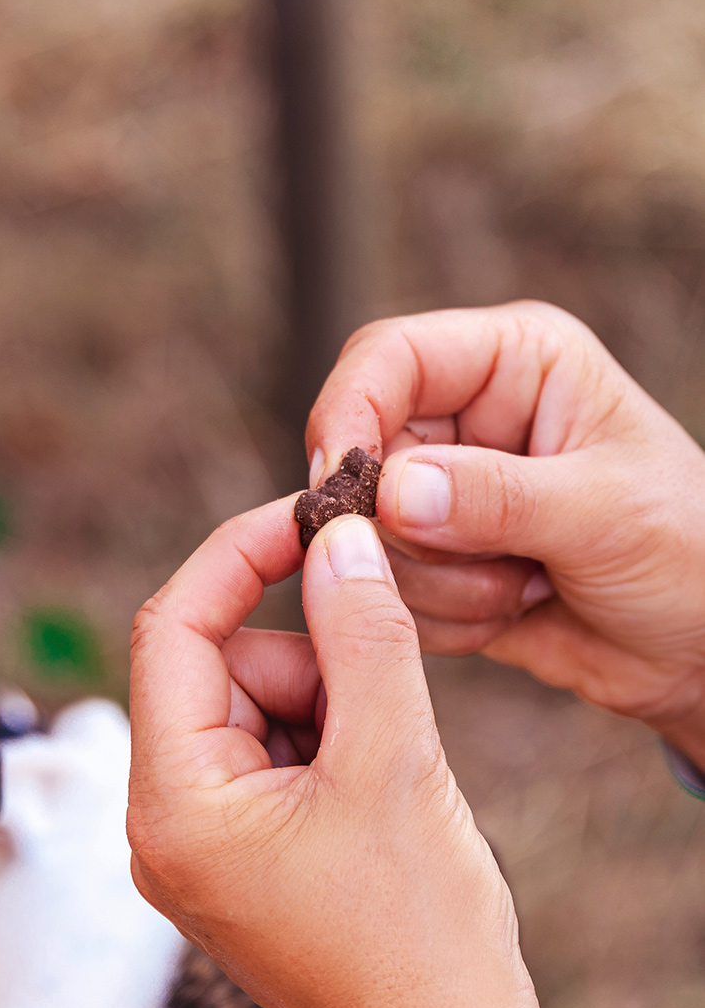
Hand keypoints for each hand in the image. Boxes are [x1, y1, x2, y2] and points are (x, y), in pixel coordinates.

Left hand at [128, 503, 570, 1007]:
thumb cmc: (418, 936)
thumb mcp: (394, 760)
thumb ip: (361, 633)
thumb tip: (338, 537)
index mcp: (171, 801)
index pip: (170, 631)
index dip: (235, 559)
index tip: (307, 516)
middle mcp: (161, 821)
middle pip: (213, 668)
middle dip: (301, 649)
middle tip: (379, 663)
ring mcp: (195, 843)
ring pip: (247, 706)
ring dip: (320, 697)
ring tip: (385, 754)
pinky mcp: (233, 855)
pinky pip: (263, 753)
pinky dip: (320, 737)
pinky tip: (374, 781)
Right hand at [306, 301, 704, 766]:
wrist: (700, 649)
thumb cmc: (692, 552)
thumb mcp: (608, 514)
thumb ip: (499, 498)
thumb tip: (393, 491)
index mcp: (513, 362)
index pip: (388, 358)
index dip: (349, 413)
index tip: (339, 483)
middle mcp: (464, 420)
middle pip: (362, 458)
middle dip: (411, 530)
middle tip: (495, 563)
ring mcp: (439, 495)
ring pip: (366, 536)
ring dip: (437, 583)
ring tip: (525, 586)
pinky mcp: (428, 561)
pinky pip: (383, 591)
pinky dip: (438, 619)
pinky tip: (511, 611)